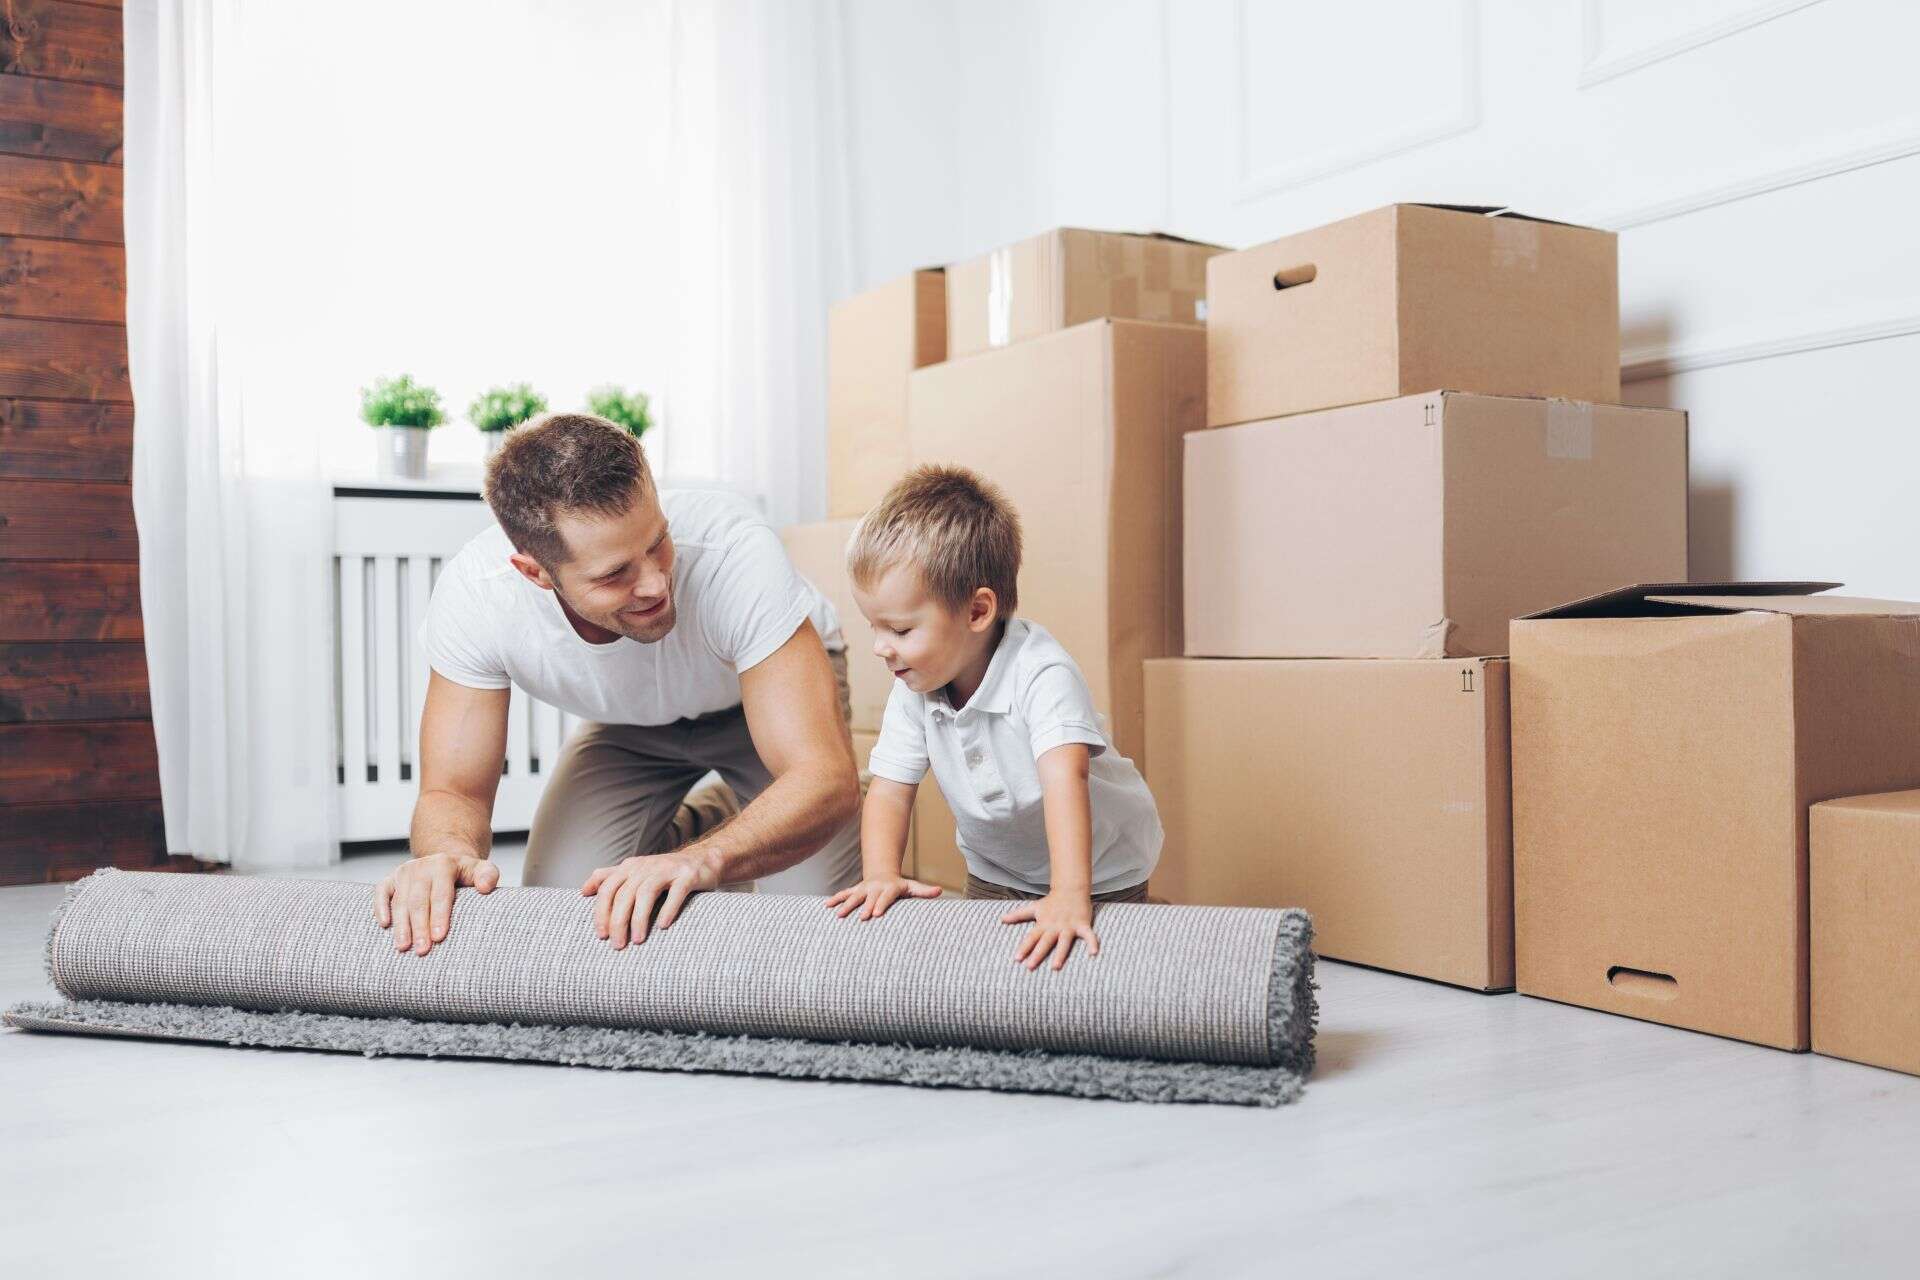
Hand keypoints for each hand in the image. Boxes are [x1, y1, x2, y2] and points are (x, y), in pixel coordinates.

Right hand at [375, 852, 499, 956]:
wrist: (446, 861)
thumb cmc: (465, 873)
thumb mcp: (481, 869)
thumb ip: (488, 876)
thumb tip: (486, 887)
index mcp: (443, 865)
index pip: (441, 894)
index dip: (439, 916)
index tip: (440, 937)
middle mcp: (421, 867)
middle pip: (418, 901)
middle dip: (419, 927)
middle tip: (422, 950)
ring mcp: (404, 872)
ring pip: (400, 901)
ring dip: (401, 925)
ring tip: (403, 947)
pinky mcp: (391, 879)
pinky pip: (382, 892)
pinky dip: (380, 908)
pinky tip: (384, 925)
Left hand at [581, 849, 720, 947]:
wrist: (703, 861)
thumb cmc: (664, 873)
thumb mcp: (635, 871)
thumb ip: (609, 878)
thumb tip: (583, 890)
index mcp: (630, 867)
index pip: (607, 889)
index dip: (601, 912)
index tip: (601, 936)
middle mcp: (646, 866)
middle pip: (625, 894)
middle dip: (618, 921)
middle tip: (617, 945)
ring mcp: (668, 869)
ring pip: (646, 893)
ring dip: (639, 918)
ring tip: (637, 940)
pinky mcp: (688, 875)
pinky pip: (676, 892)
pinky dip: (668, 909)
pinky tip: (663, 927)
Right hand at [826, 876, 942, 920]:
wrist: (883, 874)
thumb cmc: (900, 886)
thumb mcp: (912, 887)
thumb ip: (924, 891)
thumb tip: (939, 891)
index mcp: (889, 888)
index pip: (885, 897)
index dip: (881, 905)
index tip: (877, 915)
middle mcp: (875, 887)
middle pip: (869, 898)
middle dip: (864, 907)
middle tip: (861, 918)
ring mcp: (863, 888)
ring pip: (853, 896)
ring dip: (846, 905)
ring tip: (838, 915)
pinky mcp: (855, 889)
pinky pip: (843, 894)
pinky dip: (835, 899)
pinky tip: (826, 906)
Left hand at [1002, 891, 1099, 970]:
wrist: (1071, 888)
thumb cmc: (1052, 901)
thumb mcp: (1034, 907)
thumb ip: (1018, 915)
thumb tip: (1001, 919)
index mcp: (1043, 923)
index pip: (1031, 937)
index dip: (1024, 947)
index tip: (1017, 959)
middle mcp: (1055, 926)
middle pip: (1045, 941)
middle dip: (1037, 954)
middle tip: (1030, 967)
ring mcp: (1069, 925)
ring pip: (1064, 941)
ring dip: (1060, 954)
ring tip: (1055, 967)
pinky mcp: (1082, 924)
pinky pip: (1088, 935)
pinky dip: (1092, 943)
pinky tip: (1094, 953)